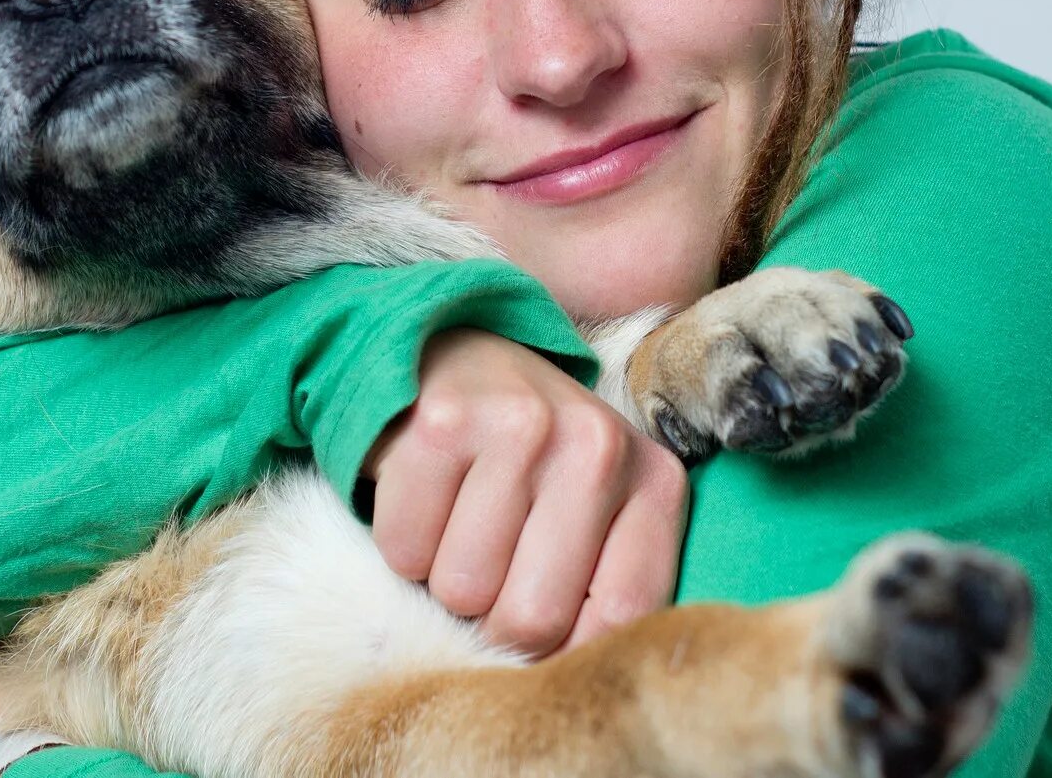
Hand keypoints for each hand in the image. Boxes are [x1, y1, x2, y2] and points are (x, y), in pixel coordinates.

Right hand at [365, 328, 687, 657]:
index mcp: (652, 480)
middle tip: (488, 568)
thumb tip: (573, 698)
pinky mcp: (444, 420)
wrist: (448, 354)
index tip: (539, 637)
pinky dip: (399, 542)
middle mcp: (598, 444)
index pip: (622, 620)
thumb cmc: (526, 462)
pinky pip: (404, 547)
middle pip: (533, 618)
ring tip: (458, 522)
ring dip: (440, 578)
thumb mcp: (592, 514)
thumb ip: (604, 592)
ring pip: (460, 589)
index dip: (565, 656)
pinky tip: (425, 496)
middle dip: (490, 619)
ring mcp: (522, 424)